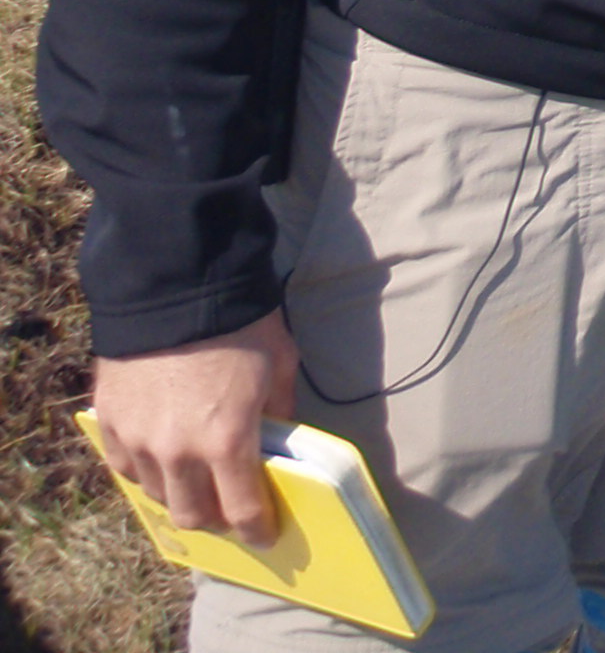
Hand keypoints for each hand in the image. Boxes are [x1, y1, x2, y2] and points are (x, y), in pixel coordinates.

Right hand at [91, 310, 297, 540]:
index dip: (256, 528)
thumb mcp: (280, 364)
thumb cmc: (241, 323)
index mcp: (227, 442)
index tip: (263, 533)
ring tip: (194, 478)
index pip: (242, 509)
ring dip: (177, 493)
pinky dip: (142, 468)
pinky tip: (160, 456)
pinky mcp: (109, 421)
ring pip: (155, 494)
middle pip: (191, 515)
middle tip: (227, 507)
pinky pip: (123, 465)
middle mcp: (177, 452)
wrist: (178, 286)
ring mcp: (137, 439)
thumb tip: (277, 439)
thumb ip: (279, 410)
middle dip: (214, 518)